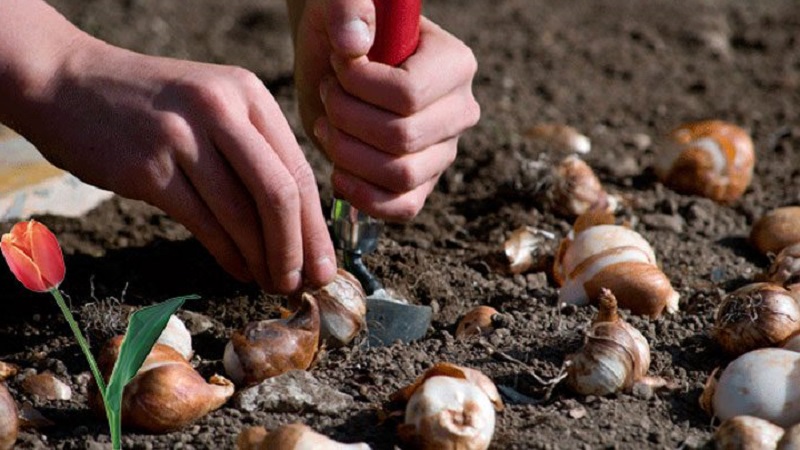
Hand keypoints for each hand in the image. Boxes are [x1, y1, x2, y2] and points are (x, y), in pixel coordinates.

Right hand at [22, 38, 336, 293]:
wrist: (68, 82)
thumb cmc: (154, 106)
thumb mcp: (215, 106)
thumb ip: (256, 151)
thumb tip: (301, 224)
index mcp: (248, 95)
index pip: (300, 170)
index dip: (317, 227)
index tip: (326, 265)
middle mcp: (221, 109)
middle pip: (280, 194)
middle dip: (298, 249)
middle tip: (305, 285)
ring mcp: (183, 137)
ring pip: (242, 214)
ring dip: (264, 259)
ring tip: (273, 283)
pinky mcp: (147, 167)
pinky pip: (204, 223)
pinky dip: (229, 255)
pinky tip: (240, 271)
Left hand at [292, 0, 479, 219]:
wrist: (336, 60)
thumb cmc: (343, 29)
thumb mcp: (340, 4)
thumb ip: (349, 6)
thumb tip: (354, 45)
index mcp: (455, 64)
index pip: (407, 95)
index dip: (358, 87)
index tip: (337, 66)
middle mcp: (460, 111)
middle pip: (401, 138)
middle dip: (347, 120)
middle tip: (328, 97)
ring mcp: (444, 151)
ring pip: (399, 175)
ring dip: (348, 154)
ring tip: (329, 126)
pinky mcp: (423, 182)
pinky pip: (404, 207)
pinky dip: (365, 198)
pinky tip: (338, 172)